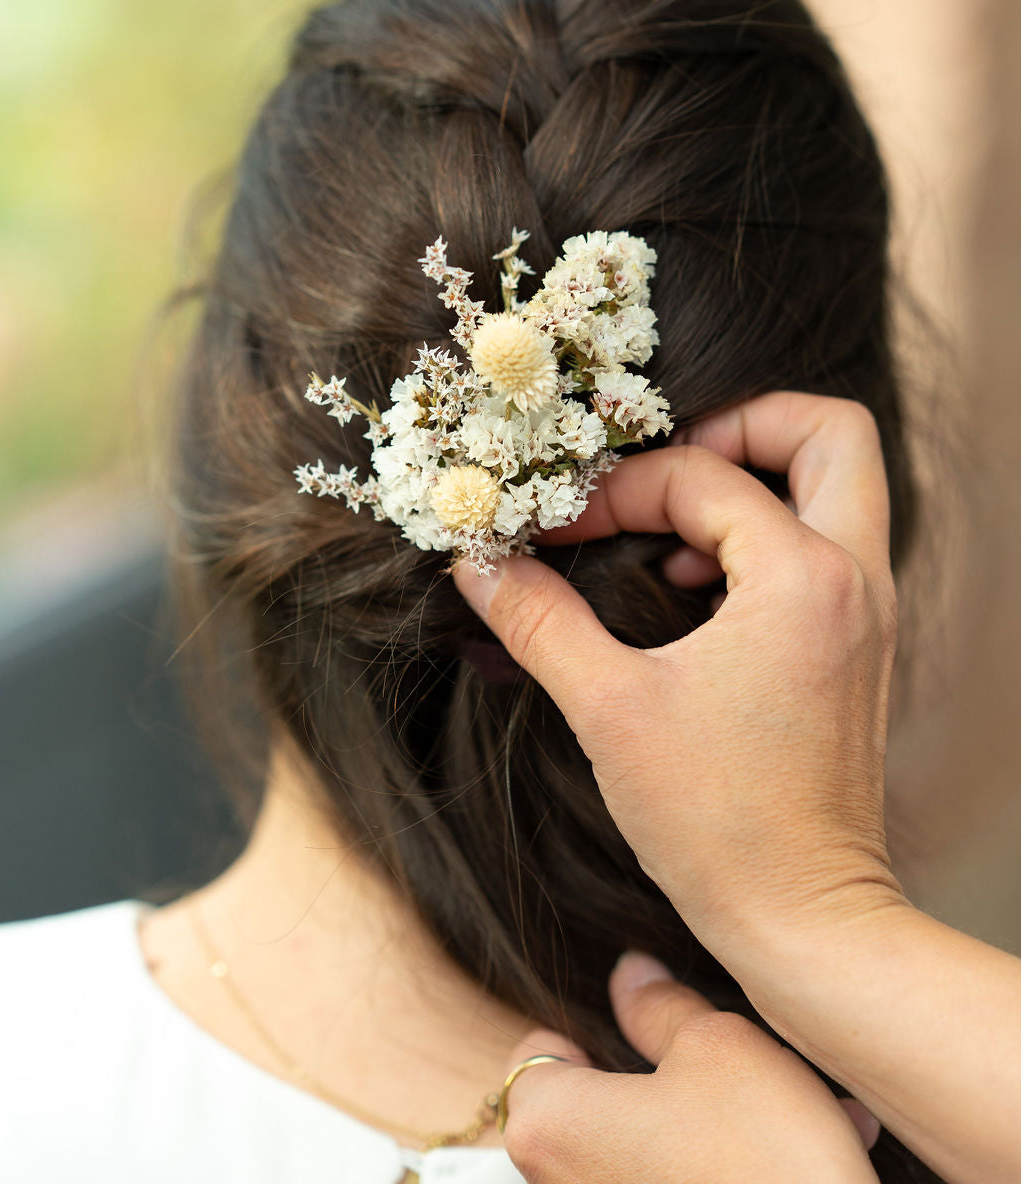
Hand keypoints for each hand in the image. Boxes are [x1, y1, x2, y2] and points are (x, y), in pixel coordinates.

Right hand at [452, 392, 905, 975]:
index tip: (555, 529)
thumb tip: (476, 564)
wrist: (805, 918)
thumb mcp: (609, 710)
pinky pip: (827, 545)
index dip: (615, 491)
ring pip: (840, 486)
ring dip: (756, 481)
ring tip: (671, 530)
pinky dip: (767, 537)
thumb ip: (538, 621)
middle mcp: (854, 579)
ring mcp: (867, 612)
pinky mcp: (860, 646)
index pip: (701, 477)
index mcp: (800, 578)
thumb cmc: (717, 824)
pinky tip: (695, 589)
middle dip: (744, 424)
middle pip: (830, 432)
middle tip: (665, 462)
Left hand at [500, 952, 878, 1182]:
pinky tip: (805, 1149)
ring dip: (718, 1120)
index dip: (590, 1029)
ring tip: (796, 1104)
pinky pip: (688, 1183)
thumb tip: (631, 974)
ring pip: (655, 1146)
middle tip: (739, 1061)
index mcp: (550, 1125)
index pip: (534, 1054)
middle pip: (601, 1104)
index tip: (643, 1028)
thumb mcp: (716, 1048)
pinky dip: (731, 1166)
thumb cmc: (759, 1159)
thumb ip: (660, 1006)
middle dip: (674, 1075)